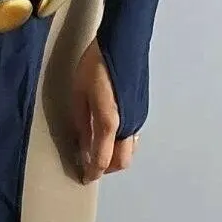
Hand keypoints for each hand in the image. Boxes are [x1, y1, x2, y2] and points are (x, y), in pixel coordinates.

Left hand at [71, 38, 139, 182]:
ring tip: (97, 148)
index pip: (102, 160)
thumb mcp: (79, 93)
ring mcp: (139, 118)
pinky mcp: (142, 109)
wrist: (122, 44)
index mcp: (110, 122)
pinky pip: (132, 135)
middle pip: (122, 161)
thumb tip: (82, 145)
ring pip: (129, 149)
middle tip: (90, 164)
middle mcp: (129, 125)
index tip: (83, 177)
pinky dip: (121, 142)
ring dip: (115, 155)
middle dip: (106, 167)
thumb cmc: (96, 66)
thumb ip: (82, 122)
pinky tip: (109, 131)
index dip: (92, 172)